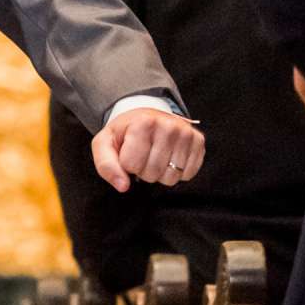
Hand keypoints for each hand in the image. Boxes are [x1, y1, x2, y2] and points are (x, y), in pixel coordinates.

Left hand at [91, 106, 205, 192]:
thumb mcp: (105, 143)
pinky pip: (188, 175)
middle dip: (143, 170)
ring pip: (171, 177)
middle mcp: (169, 125)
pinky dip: (176, 172)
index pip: (131, 165)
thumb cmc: (125, 133)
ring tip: (155, 156)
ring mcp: (186, 133)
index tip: (128, 151)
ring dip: (160, 173)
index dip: (126, 164)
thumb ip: (106, 165)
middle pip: (152, 173)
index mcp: (143, 122)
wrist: (146, 117)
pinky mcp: (199, 142)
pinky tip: (169, 157)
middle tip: (142, 154)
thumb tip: (123, 186)